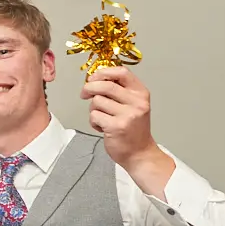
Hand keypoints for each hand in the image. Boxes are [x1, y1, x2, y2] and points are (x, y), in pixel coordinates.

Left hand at [81, 66, 172, 189]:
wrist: (140, 153)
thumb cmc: (132, 128)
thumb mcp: (133, 104)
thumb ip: (118, 90)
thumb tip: (94, 78)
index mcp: (141, 93)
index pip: (122, 72)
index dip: (103, 72)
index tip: (93, 77)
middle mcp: (137, 102)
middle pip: (105, 85)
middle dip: (89, 87)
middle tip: (84, 94)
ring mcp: (128, 115)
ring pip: (97, 101)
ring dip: (93, 109)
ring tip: (102, 117)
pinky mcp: (117, 127)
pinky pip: (94, 116)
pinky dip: (93, 121)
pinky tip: (102, 127)